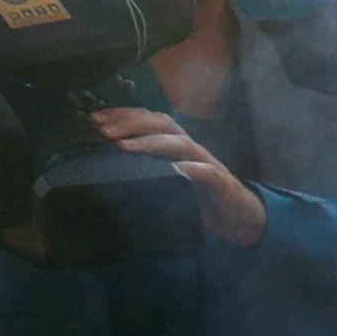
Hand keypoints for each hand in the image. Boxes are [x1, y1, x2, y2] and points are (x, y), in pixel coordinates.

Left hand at [86, 111, 264, 246]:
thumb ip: (143, 175)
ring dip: (150, 141)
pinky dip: (188, 169)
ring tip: (124, 147)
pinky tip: (171, 170)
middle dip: (131, 122)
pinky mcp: (222, 183)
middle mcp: (191, 148)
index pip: (148, 119)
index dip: (122, 115)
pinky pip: (205, 172)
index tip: (95, 119)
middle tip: (104, 130)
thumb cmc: (200, 202)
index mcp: (176, 146)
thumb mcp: (165, 185)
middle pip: (161, 122)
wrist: (242, 220)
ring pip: (179, 142)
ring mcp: (207, 163)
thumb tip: (103, 173)